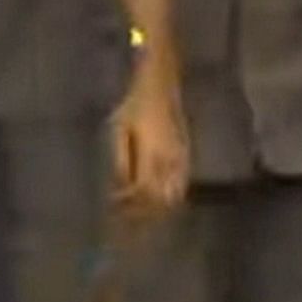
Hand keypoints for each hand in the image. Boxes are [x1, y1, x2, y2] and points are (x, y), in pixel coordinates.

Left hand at [111, 74, 188, 213]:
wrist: (160, 87)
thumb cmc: (135, 106)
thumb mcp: (119, 130)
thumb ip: (121, 161)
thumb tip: (120, 187)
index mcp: (151, 155)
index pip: (142, 192)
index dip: (129, 205)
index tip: (114, 205)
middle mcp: (169, 162)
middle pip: (159, 200)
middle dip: (142, 212)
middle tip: (125, 214)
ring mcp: (181, 160)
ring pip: (173, 196)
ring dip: (157, 208)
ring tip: (139, 211)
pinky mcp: (186, 156)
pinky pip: (181, 185)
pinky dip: (170, 197)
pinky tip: (158, 200)